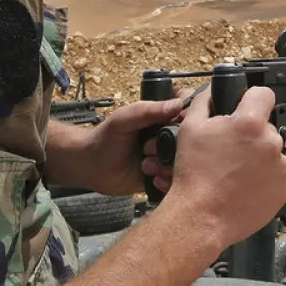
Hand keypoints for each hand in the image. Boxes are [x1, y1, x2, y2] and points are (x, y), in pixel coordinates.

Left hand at [49, 95, 186, 196]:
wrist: (92, 167)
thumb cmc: (105, 138)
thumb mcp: (124, 119)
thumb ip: (148, 110)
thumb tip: (177, 104)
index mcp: (162, 118)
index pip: (190, 113)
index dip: (190, 120)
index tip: (178, 127)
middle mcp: (169, 137)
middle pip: (192, 141)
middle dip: (175, 148)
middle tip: (150, 149)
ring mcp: (167, 157)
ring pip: (186, 163)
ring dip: (168, 165)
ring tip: (146, 164)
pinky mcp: (163, 176)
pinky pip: (176, 180)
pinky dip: (167, 181)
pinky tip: (151, 177)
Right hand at [157, 85, 285, 251]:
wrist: (201, 217)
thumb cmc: (195, 176)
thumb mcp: (190, 129)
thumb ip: (204, 102)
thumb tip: (212, 92)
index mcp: (249, 124)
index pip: (264, 94)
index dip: (252, 99)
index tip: (246, 107)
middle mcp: (270, 142)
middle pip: (265, 126)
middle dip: (250, 134)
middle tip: (231, 149)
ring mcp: (280, 167)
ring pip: (271, 151)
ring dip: (258, 156)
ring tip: (236, 171)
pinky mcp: (285, 188)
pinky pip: (277, 174)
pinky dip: (265, 177)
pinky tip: (245, 185)